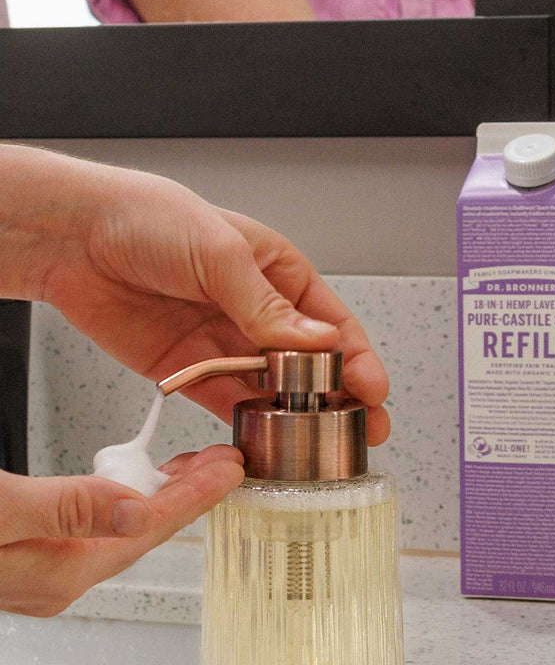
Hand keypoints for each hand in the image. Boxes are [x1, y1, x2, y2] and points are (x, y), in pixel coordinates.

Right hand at [0, 446, 242, 615]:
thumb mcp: (2, 512)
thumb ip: (66, 510)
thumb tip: (134, 512)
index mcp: (58, 573)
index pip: (147, 529)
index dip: (193, 495)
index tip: (229, 471)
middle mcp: (55, 581)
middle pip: (142, 531)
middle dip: (187, 492)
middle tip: (222, 462)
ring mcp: (41, 572)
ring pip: (118, 530)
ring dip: (157, 496)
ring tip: (190, 467)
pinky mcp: (27, 556)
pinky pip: (94, 529)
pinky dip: (121, 501)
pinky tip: (130, 488)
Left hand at [3, 146, 388, 440]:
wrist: (72, 237)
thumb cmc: (147, 217)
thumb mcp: (219, 253)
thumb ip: (268, 306)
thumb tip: (319, 341)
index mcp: (279, 273)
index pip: (332, 322)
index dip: (357, 358)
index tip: (372, 390)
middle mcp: (259, 311)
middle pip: (311, 364)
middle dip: (340, 398)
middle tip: (363, 431)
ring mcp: (226, 343)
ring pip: (274, 390)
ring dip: (299, 417)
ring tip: (321, 447)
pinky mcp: (191, 370)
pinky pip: (228, 403)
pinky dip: (249, 425)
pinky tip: (268, 442)